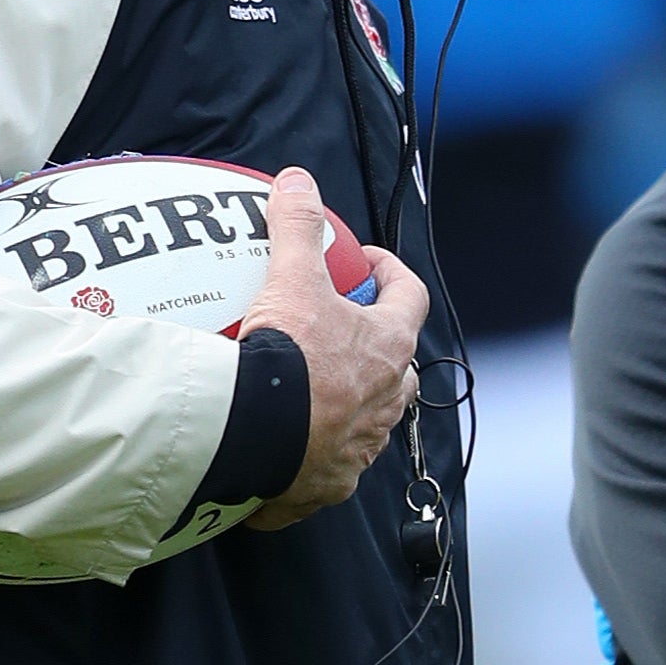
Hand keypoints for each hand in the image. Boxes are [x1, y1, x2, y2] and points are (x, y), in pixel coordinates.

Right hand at [237, 167, 426, 529]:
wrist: (255, 437)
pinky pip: (327, 465)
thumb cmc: (288, 359)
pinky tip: (283, 442)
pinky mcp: (326, 483)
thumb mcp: (293, 280)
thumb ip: (297, 226)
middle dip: (377, 345)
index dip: (392, 274)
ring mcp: (359, 446)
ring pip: (369, 418)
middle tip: (339, 328)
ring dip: (351, 400)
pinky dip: (312, 452)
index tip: (367, 264)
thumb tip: (298, 180)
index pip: (410, 297)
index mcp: (389, 346)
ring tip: (311, 385)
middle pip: (398, 365)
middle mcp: (386, 399)